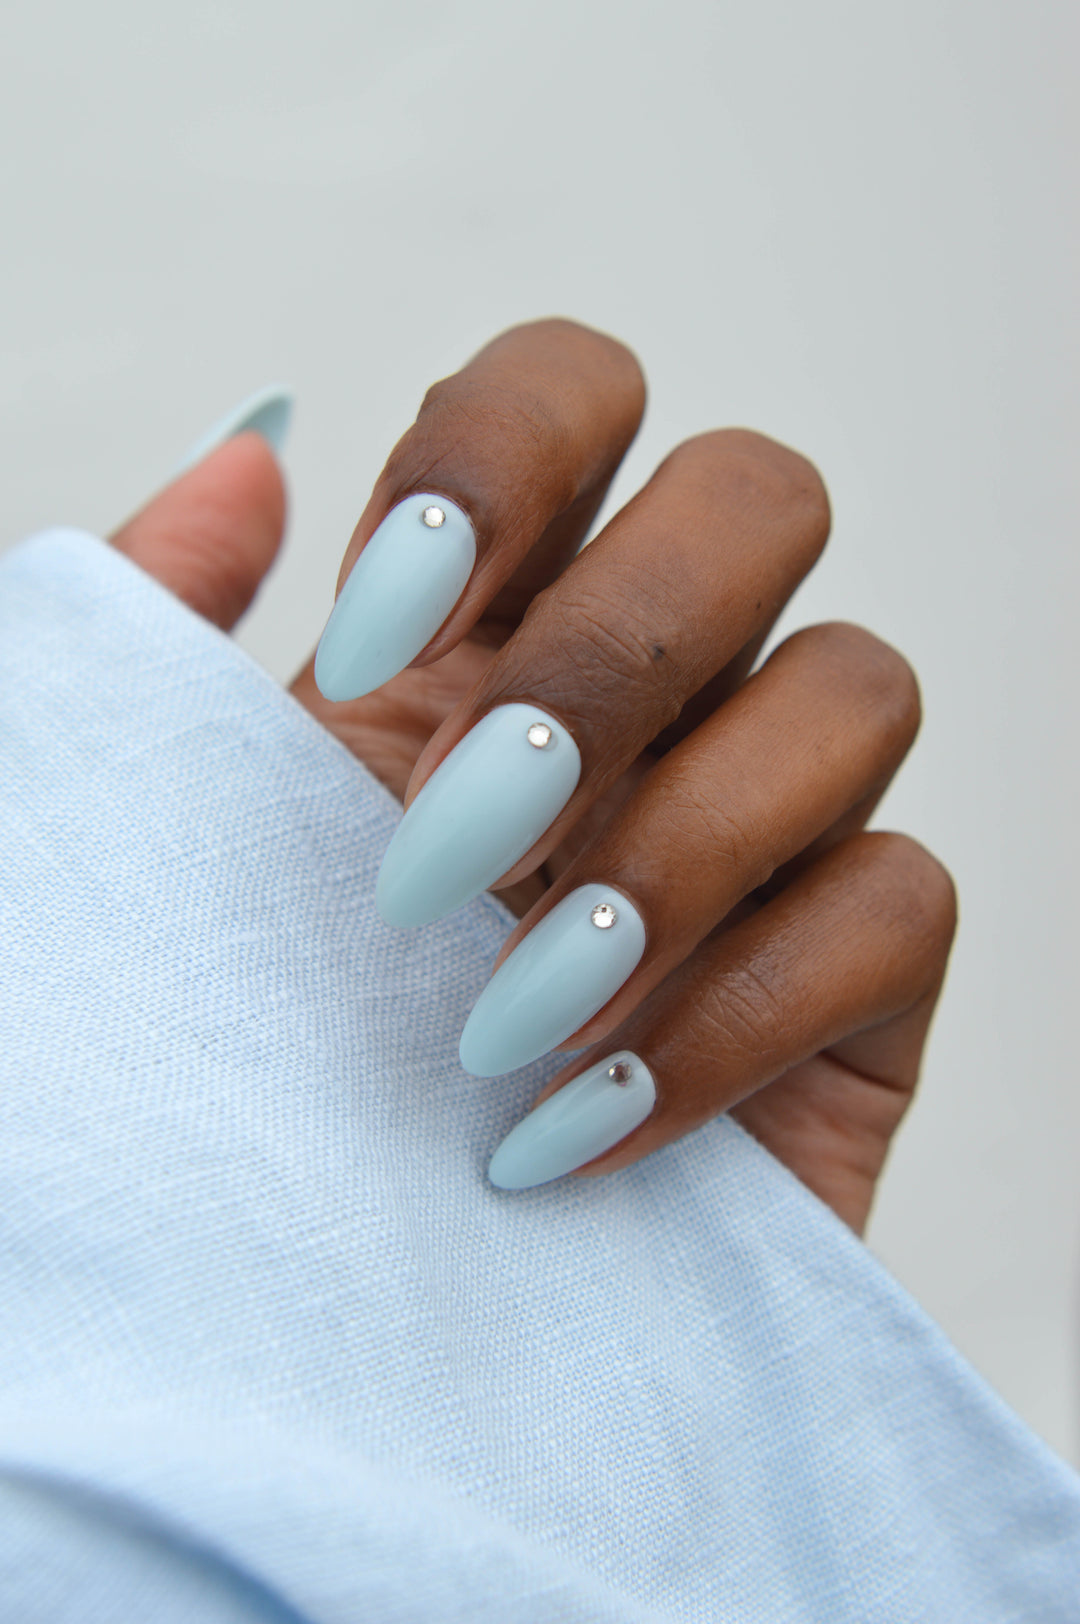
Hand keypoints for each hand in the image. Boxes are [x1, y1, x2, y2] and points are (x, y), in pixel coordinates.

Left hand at [111, 319, 956, 1233]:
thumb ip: (166, 623)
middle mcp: (651, 695)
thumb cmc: (252, 1063)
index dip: (500, 465)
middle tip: (465, 839)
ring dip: (681, 843)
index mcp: (482, 625)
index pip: (571, 393)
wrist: (337, 1330)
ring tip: (512, 1008)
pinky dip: (740, 1010)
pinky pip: (901, 902)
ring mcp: (776, 826)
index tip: (374, 647)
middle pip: (758, 498)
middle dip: (615, 654)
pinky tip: (586, 1115)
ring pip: (860, 686)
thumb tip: (251, 450)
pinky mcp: (858, 978)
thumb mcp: (165, 834)